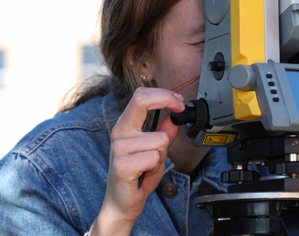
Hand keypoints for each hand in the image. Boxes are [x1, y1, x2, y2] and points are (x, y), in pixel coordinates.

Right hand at [89, 87, 185, 235]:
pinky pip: (154, 157)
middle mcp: (120, 134)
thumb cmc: (137, 177)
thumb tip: (174, 118)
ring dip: (162, 154)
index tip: (179, 102)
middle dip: (167, 100)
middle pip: (142, 101)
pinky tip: (146, 173)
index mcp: (126, 127)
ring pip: (160, 138)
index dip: (163, 94)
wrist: (122, 204)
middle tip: (179, 109)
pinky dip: (156, 166)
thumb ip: (164, 133)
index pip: (140, 96)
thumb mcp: (156, 151)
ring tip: (151, 165)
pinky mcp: (122, 166)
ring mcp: (119, 149)